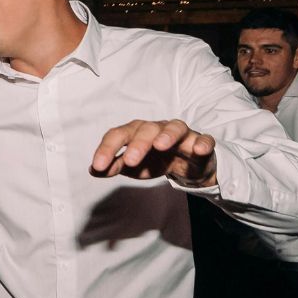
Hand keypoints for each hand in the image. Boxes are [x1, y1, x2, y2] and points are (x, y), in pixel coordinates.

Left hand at [90, 119, 216, 184]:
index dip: (107, 148)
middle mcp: (158, 129)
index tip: (98, 166)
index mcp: (137, 133)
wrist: (188, 166)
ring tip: (160, 146)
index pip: (119, 134)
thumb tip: (93, 170)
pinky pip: (204, 139)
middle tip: (130, 161)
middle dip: (138, 143)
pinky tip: (198, 150)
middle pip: (147, 129)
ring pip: (175, 127)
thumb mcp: (134, 167)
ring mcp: (181, 134)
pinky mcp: (200, 142)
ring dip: (167, 135)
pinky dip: (202, 143)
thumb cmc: (157, 161)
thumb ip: (115, 166)